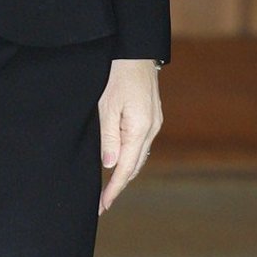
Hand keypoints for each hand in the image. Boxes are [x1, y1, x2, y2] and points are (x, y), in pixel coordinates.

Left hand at [97, 58, 162, 214]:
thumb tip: (110, 166)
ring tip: (108, 185)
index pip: (125, 169)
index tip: (102, 206)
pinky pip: (141, 143)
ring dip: (125, 171)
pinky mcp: (153, 115)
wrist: (135, 50)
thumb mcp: (107, 106)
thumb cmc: (116, 74)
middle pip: (135, 166)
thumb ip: (109, 137)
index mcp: (140, 129)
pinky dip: (131, 156)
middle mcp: (152, 129)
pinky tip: (120, 159)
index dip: (113, 189)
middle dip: (119, 184)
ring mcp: (155, 122)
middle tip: (102, 201)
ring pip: (139, 156)